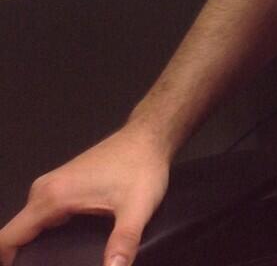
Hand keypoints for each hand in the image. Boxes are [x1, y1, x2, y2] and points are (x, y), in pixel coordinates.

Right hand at [0, 125, 169, 265]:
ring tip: (54, 264)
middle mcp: (45, 190)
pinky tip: (64, 247)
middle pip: (19, 234)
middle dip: (24, 259)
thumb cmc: (142, 167)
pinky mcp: (65, 184)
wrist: (150, 135)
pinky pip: (44, 215)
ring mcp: (54, 184)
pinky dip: (47, 233)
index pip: (8, 238)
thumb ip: (123, 243)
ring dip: (36, 246)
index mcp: (52, 197)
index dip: (8, 262)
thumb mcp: (137, 209)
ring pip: (32, 225)